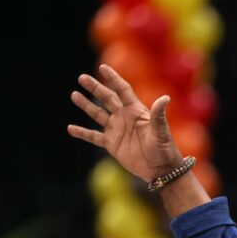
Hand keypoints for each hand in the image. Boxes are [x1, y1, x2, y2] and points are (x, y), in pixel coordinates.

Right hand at [67, 64, 183, 181]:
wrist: (160, 169)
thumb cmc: (164, 149)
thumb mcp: (161, 132)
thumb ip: (159, 116)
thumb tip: (166, 98)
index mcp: (136, 111)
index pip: (122, 90)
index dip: (113, 79)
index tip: (102, 67)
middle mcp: (124, 117)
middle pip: (107, 98)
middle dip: (95, 88)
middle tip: (81, 78)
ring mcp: (117, 130)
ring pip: (98, 114)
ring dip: (86, 105)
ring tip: (74, 95)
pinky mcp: (111, 144)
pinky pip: (94, 137)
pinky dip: (82, 133)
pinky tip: (70, 128)